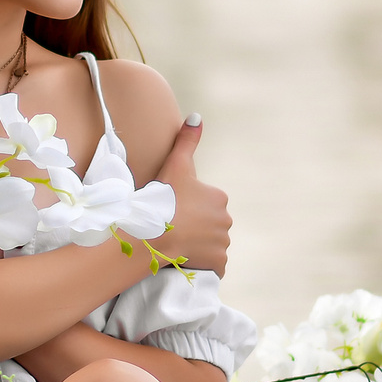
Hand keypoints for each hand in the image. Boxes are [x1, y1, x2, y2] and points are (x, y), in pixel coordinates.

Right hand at [152, 117, 229, 275]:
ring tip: (175, 244)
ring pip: (210, 245)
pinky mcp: (218, 264)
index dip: (187, 208)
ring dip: (197, 246)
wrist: (155, 234)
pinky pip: (212, 265)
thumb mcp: (176, 165)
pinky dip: (203, 264)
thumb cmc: (163, 199)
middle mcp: (226, 220)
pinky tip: (186, 260)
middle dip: (194, 228)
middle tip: (171, 229)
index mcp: (219, 198)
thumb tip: (196, 116)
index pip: (205, 205)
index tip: (172, 211)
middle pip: (208, 225)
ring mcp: (222, 243)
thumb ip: (186, 140)